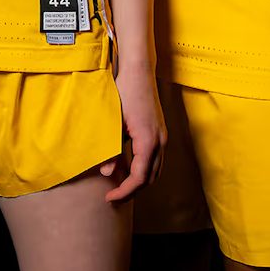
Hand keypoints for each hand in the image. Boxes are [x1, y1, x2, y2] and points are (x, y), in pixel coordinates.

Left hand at [101, 64, 166, 202]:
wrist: (139, 72)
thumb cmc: (125, 93)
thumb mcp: (114, 123)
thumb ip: (112, 151)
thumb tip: (107, 174)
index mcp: (149, 141)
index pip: (139, 179)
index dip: (124, 192)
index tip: (110, 198)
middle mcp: (160, 141)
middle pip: (150, 179)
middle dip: (132, 191)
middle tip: (113, 197)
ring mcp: (163, 136)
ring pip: (155, 170)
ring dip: (139, 181)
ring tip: (120, 186)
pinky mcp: (160, 131)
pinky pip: (155, 159)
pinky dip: (144, 169)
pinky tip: (130, 168)